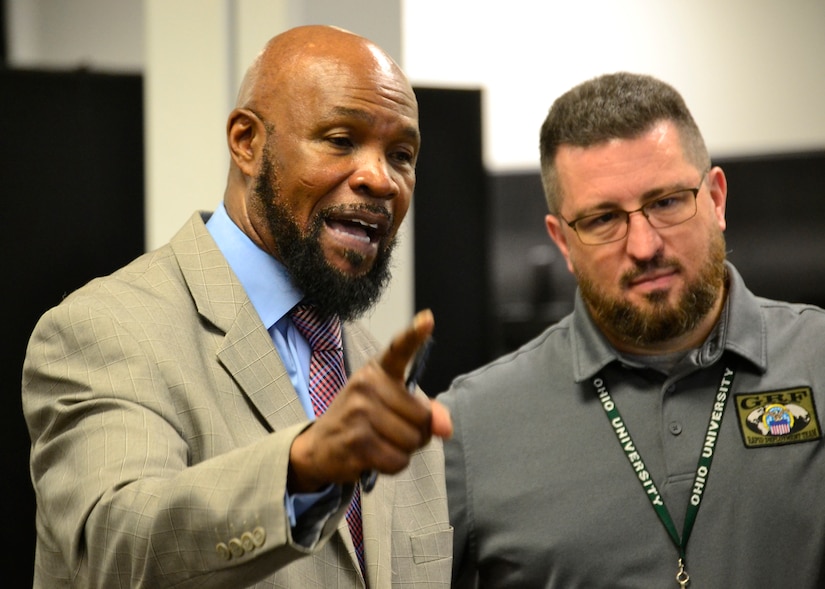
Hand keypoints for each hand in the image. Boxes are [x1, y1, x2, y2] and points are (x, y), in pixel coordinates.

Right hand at [288, 309, 451, 491]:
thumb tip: (445, 428)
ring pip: (412, 441)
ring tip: (381, 443)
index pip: (398, 350)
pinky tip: (374, 457)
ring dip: (404, 451)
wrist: (318, 447)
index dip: (414, 335)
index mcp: (376, 371)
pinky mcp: (356, 442)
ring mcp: (359, 413)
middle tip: (392, 432)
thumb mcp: (391, 407)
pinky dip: (393, 465)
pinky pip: (398, 461)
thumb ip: (425, 412)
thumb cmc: (362, 421)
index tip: (428, 319)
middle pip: (422, 417)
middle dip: (417, 433)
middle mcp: (366, 385)